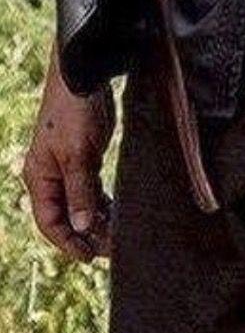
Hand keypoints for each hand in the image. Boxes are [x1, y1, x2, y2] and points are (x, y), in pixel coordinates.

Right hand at [23, 43, 115, 261]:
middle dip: (86, 235)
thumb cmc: (74, 112)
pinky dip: (102, 202)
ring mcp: (67, 167)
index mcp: (40, 178)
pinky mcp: (85, 157)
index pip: (50, 222)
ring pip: (80, 204)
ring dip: (97, 220)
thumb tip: (83, 226)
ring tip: (117, 237)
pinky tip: (117, 213)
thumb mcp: (77, 154)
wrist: (83, 76)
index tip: (90, 257)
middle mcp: (50, 176)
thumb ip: (80, 190)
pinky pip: (91, 189)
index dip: (69, 242)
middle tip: (111, 250)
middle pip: (66, 216)